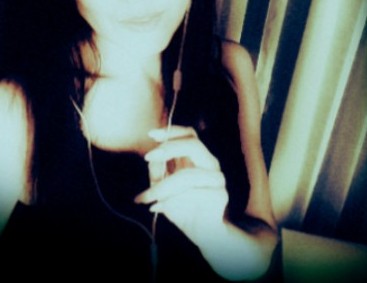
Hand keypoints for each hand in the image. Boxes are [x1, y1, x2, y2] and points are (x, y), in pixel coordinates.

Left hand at [134, 126, 228, 246]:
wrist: (204, 235)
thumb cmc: (182, 206)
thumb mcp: (162, 186)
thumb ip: (158, 170)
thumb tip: (152, 158)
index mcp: (198, 158)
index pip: (189, 134)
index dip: (171, 131)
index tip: (151, 134)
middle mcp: (209, 164)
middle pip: (194, 145)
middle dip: (169, 148)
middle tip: (148, 157)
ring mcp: (217, 179)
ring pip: (188, 175)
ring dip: (163, 187)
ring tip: (147, 197)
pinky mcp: (219, 196)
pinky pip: (192, 196)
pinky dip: (172, 202)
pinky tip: (160, 208)